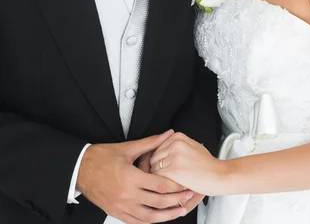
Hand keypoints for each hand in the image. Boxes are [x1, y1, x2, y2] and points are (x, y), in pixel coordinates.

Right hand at [77, 130, 193, 222]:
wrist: (80, 169)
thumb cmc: (101, 157)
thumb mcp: (127, 148)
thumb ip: (150, 143)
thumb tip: (166, 134)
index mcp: (130, 178)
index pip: (159, 185)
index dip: (175, 186)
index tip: (186, 184)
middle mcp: (127, 195)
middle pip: (157, 203)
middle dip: (176, 201)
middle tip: (189, 197)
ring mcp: (121, 207)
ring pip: (149, 218)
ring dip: (166, 216)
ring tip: (179, 211)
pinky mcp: (116, 213)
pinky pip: (136, 222)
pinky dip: (150, 221)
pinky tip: (159, 218)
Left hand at [150, 132, 225, 196]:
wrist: (218, 175)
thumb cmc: (207, 164)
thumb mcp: (191, 146)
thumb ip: (176, 146)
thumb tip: (159, 151)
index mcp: (178, 137)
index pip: (157, 147)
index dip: (158, 160)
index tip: (162, 167)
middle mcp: (175, 143)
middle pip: (153, 157)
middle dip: (156, 168)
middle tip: (163, 178)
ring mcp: (174, 156)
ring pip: (153, 168)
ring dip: (157, 177)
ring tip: (166, 183)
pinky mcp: (174, 170)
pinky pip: (157, 177)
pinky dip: (160, 184)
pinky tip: (169, 187)